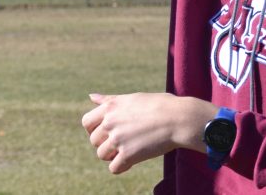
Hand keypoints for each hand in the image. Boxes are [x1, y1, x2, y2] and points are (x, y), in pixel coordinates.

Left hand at [81, 92, 216, 173]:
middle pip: (93, 140)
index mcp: (109, 107)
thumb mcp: (131, 98)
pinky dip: (121, 167)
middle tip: (121, 143)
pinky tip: (131, 161)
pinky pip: (114, 168)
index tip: (106, 133)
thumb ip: (109, 100)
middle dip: (105, 143)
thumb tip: (91, 96)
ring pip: (101, 155)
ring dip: (112, 156)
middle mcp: (110, 122)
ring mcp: (118, 139)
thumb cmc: (160, 105)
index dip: (94, 129)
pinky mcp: (129, 154)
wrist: (179, 119)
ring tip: (126, 151)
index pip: (86, 122)